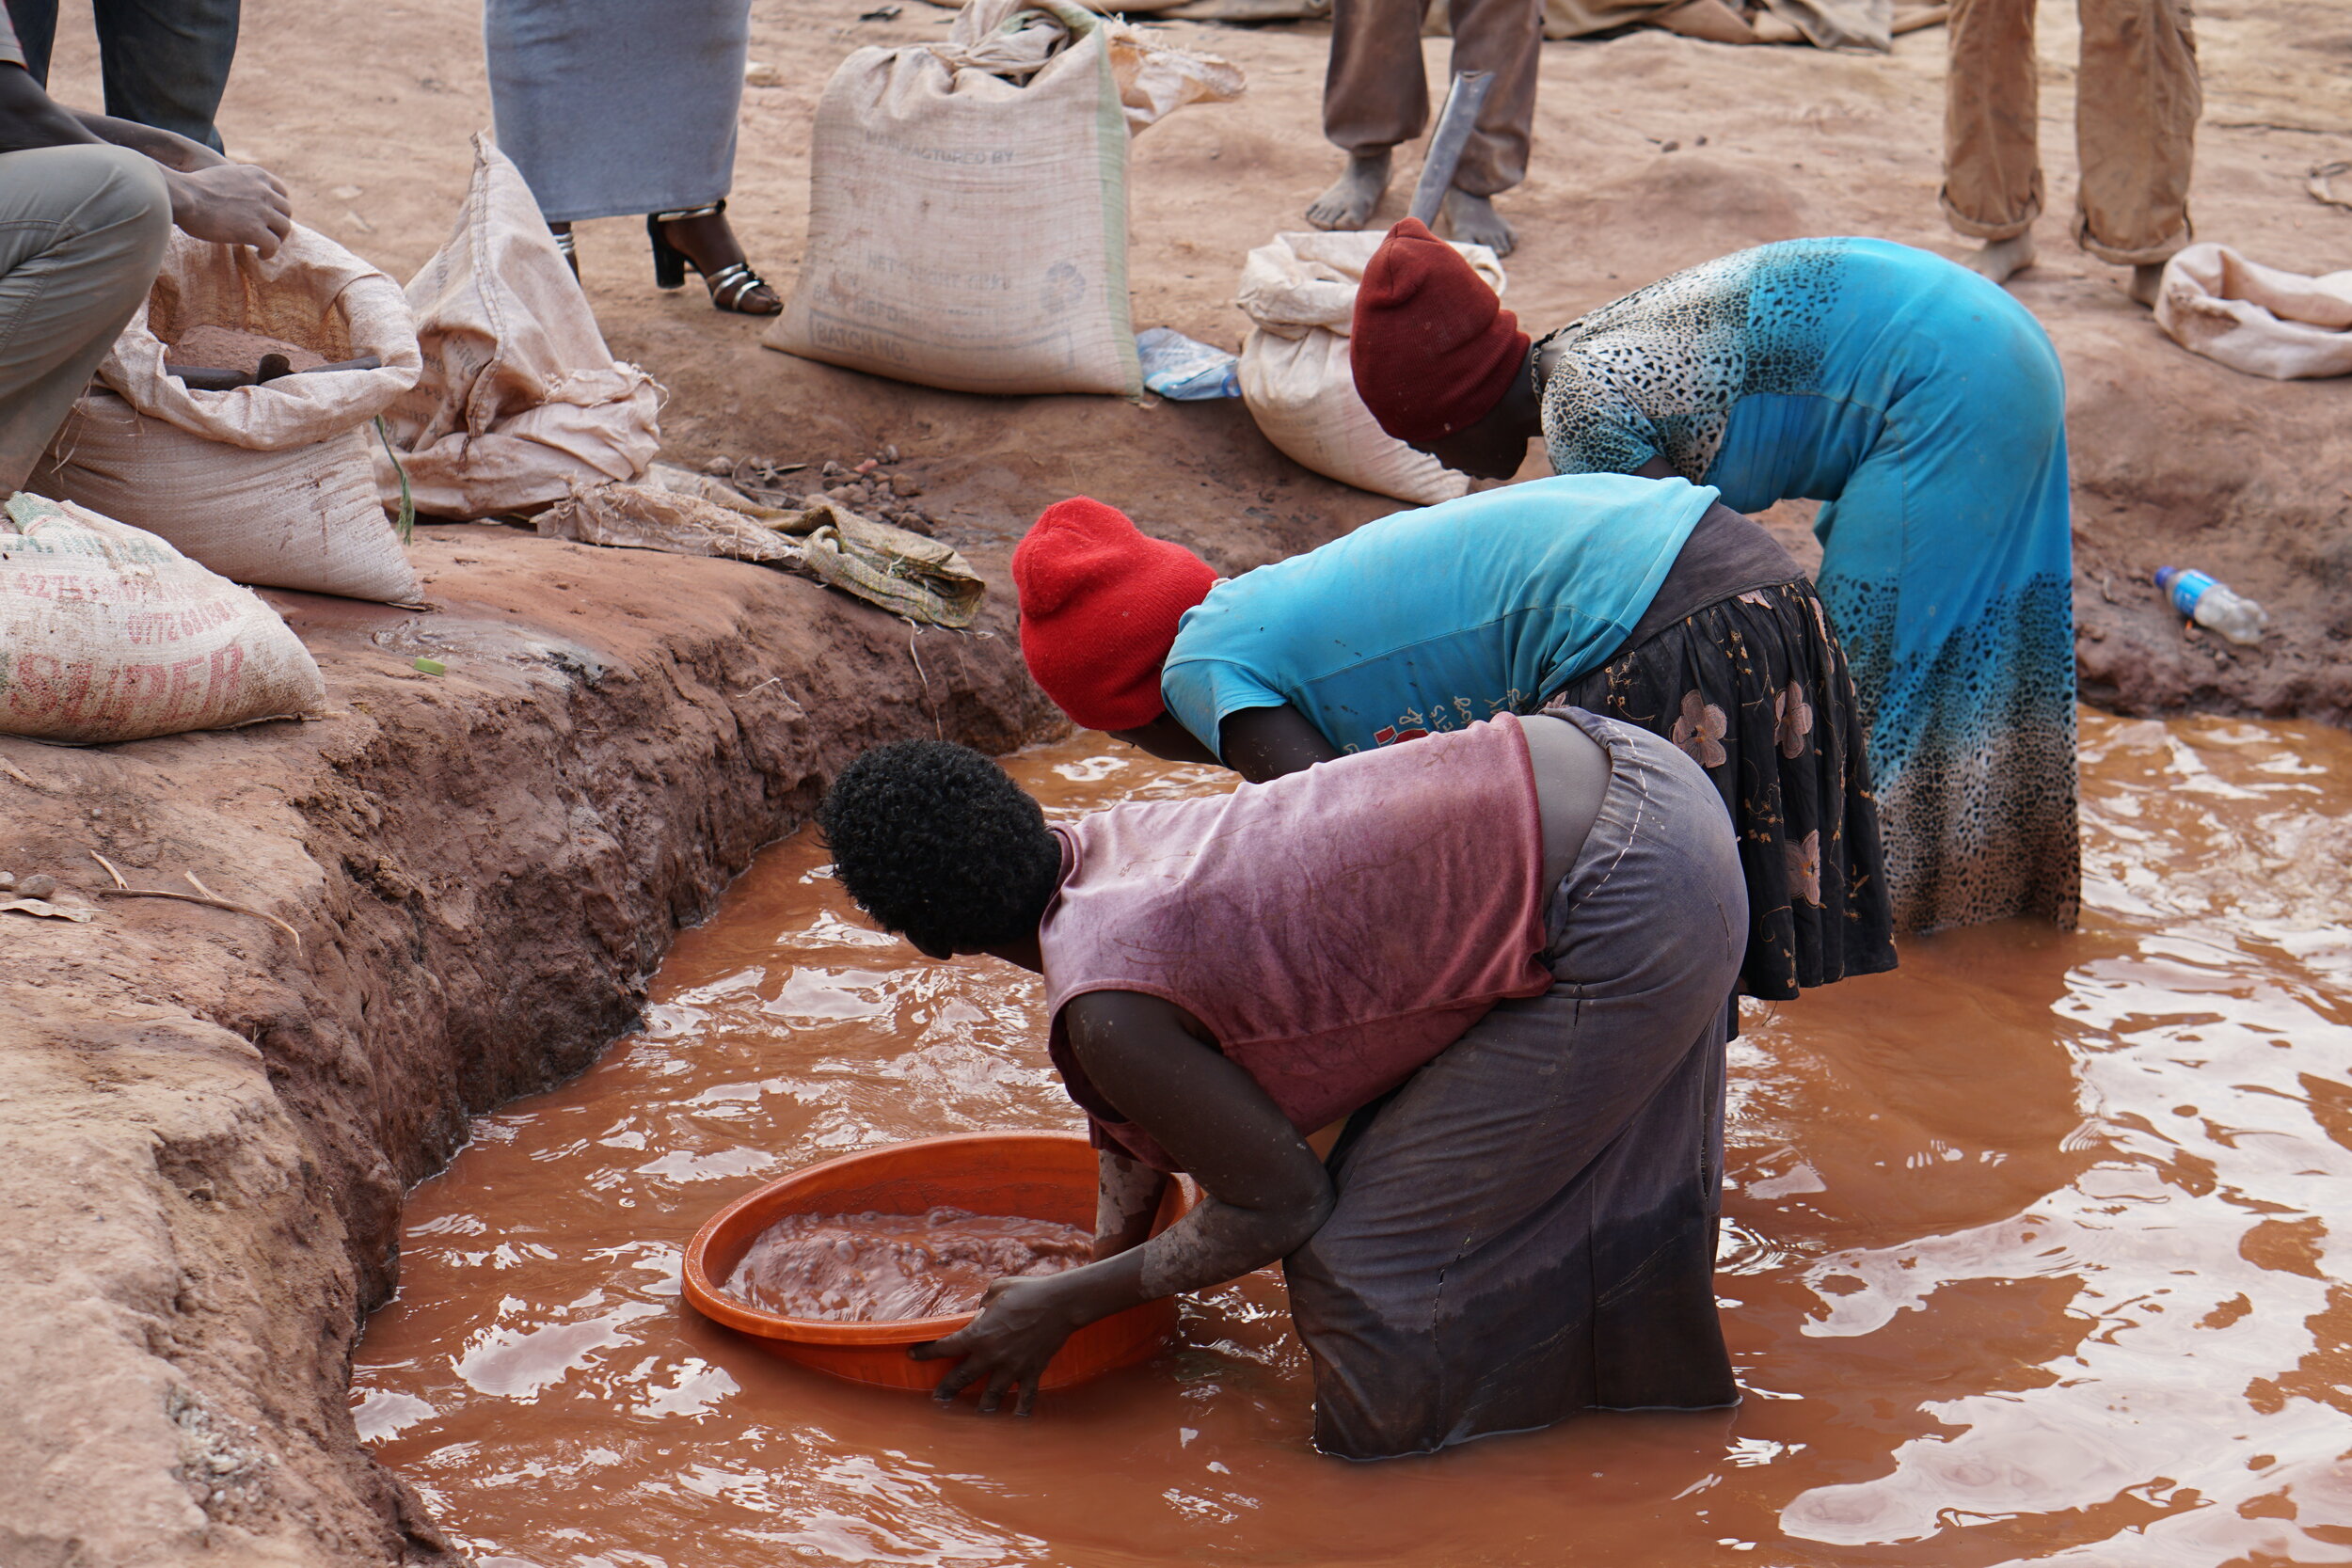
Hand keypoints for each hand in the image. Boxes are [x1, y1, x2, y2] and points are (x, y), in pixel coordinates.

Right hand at [165, 163, 291, 256]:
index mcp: (256, 175)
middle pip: (286, 211)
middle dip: (278, 224)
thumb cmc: (193, 189)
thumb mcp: (224, 175)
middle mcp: (264, 191)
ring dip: (276, 239)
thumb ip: (240, 185)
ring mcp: (262, 211)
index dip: (278, 207)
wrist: (183, 196)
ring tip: (264, 247)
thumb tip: (243, 201)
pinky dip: (269, 252)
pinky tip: (259, 255)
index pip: (282, 192)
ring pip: (284, 229)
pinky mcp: (255, 230)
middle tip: (269, 234)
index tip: (271, 217)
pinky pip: (273, 245)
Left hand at [909, 1275, 1079, 1415]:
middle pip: (963, 1377)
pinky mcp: (1032, 1371)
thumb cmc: (1027, 1291)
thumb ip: (983, 1304)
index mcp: (979, 1334)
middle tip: (937, 1399)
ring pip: (991, 1395)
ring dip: (982, 1406)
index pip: (945, 1347)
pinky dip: (1022, 1408)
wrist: (1060, 1303)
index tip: (913, 1355)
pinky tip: (1017, 1418)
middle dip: (947, 1389)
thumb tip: (981, 1313)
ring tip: (975, 1415)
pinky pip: (1026, 1396)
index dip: (926, 1352)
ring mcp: (1012, 1367)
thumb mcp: (997, 1289)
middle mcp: (992, 1355)